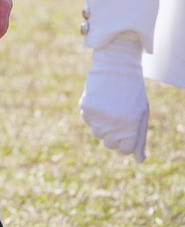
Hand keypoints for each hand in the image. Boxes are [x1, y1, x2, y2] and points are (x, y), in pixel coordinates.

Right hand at [80, 37, 148, 161]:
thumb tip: (139, 160)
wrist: (116, 66)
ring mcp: (98, 118)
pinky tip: (100, 100)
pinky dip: (93, 114)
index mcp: (131, 127)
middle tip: (118, 116)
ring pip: (97, 133)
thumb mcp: (141, 114)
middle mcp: (114, 125)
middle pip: (110, 144)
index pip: (125, 150)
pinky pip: (88, 120)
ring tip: (110, 107)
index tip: (129, 128)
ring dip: (102, 125)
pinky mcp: (86, 109)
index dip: (127, 141)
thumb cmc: (132, 92)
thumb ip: (140, 138)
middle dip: (114, 134)